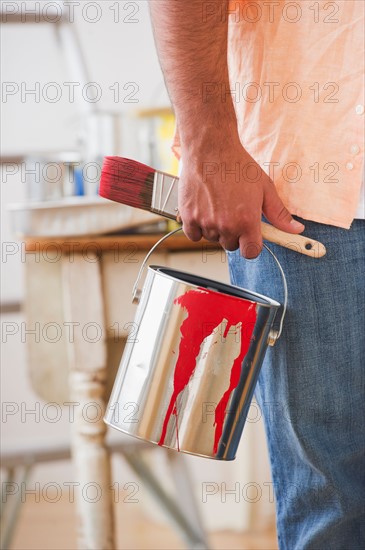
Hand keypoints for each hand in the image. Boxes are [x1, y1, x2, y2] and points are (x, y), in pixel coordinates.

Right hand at [178, 133, 304, 258]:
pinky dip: (198, 227)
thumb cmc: (236, 166)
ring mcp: (206, 222)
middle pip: (231, 245)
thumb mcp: (265, 188)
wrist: (210, 149)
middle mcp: (226, 225)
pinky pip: (194, 235)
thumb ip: (279, 213)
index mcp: (247, 221)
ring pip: (212, 239)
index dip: (251, 246)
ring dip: (215, 229)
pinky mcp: (189, 217)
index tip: (250, 237)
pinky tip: (204, 210)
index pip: (251, 252)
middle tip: (233, 212)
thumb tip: (296, 229)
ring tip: (218, 206)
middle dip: (233, 234)